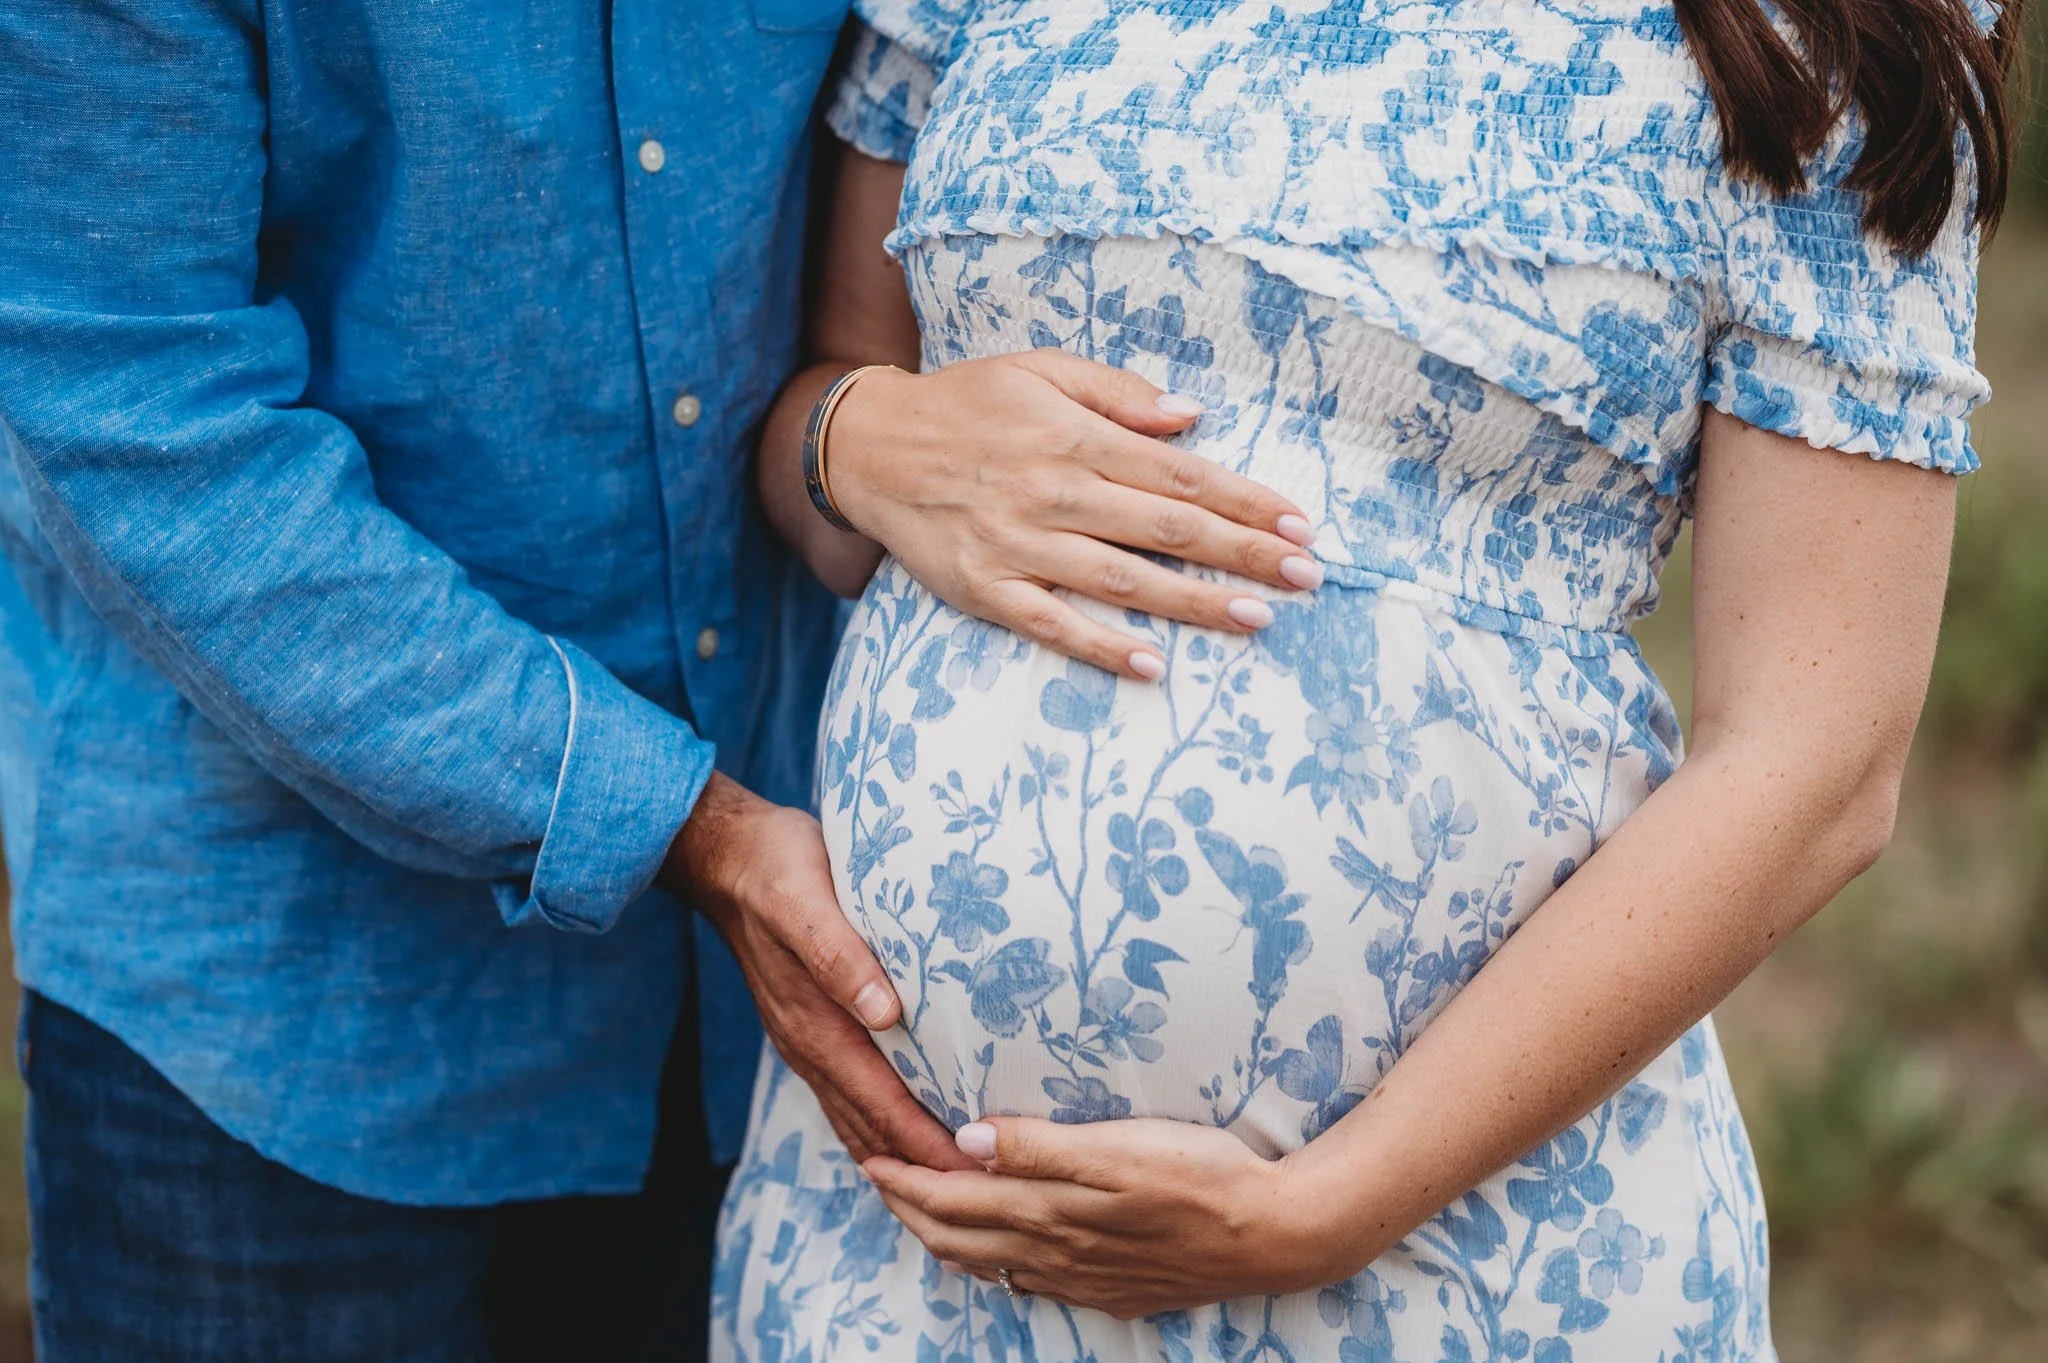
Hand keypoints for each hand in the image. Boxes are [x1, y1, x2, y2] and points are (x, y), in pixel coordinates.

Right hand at [664, 773, 977, 1171]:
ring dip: (902, 1157)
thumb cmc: (778, 868)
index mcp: (815, 1024)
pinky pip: (847, 1096)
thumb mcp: (806, 899)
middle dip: (924, 1168)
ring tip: (952, 1188)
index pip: (881, 1103)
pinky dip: (877, 1129)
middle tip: (985, 1198)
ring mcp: (806, 1042)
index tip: (975, 1177)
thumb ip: (841, 955)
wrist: (728, 858)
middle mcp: (809, 1046)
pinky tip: (901, 1142)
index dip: (928, 1145)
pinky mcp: (810, 1029)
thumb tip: (885, 1012)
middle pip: (873, 1127)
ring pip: (858, 1120)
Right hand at [827, 351, 1322, 679]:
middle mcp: (1052, 491)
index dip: (1243, 501)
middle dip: (1241, 553)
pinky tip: (1152, 666)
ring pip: (1121, 580)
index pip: (1179, 473)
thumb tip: (1191, 418)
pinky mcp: (986, 589)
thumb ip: (1117, 392)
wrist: (869, 447)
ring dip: (1193, 602)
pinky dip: (1102, 647)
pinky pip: (1052, 624)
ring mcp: (1018, 546)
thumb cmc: (967, 403)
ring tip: (1255, 617)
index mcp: (1073, 436)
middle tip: (1305, 576)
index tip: (1297, 524)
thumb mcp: (1039, 369)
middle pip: (1165, 528)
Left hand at [861, 1115, 1349, 1318]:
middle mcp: (1054, 1254)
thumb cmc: (1202, 1177)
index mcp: (1049, 1212)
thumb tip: (965, 1139)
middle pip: (956, 1236)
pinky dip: (992, 1263)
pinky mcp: (1111, 1289)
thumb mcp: (1120, 1147)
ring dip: (943, 1236)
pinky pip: (1029, 1282)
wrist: (1272, 1234)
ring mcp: (1081, 1278)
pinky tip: (995, 1254)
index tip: (868, 1152)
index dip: (903, 1178)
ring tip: (918, 1211)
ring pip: (989, 1264)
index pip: (950, 1198)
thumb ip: (1040, 1145)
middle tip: (876, 1174)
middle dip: (908, 1208)